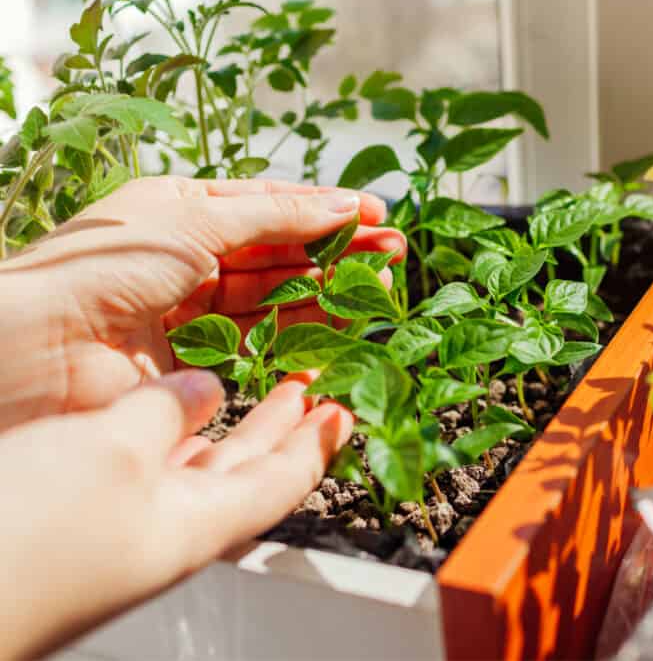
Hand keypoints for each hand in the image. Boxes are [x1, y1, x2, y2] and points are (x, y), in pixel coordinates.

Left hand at [0, 177, 404, 428]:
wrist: (40, 345)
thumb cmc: (106, 263)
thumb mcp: (196, 220)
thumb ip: (275, 216)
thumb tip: (342, 205)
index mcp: (183, 209)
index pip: (270, 205)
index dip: (324, 209)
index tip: (377, 216)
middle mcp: (190, 258)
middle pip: (280, 253)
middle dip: (337, 251)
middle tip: (392, 255)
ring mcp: (193, 311)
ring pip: (276, 299)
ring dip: (328, 291)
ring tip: (377, 287)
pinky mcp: (194, 362)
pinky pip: (259, 344)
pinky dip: (300, 337)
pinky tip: (338, 330)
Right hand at [0, 368, 352, 659]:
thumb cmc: (25, 539)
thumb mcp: (111, 451)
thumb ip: (165, 412)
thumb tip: (203, 387)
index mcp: (198, 525)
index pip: (285, 481)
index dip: (319, 443)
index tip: (345, 411)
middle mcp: (170, 531)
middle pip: (246, 475)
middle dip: (280, 429)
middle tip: (309, 391)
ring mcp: (125, 530)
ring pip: (193, 470)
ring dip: (224, 428)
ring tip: (244, 387)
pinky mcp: (82, 522)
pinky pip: (144, 471)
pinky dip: (165, 436)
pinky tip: (159, 414)